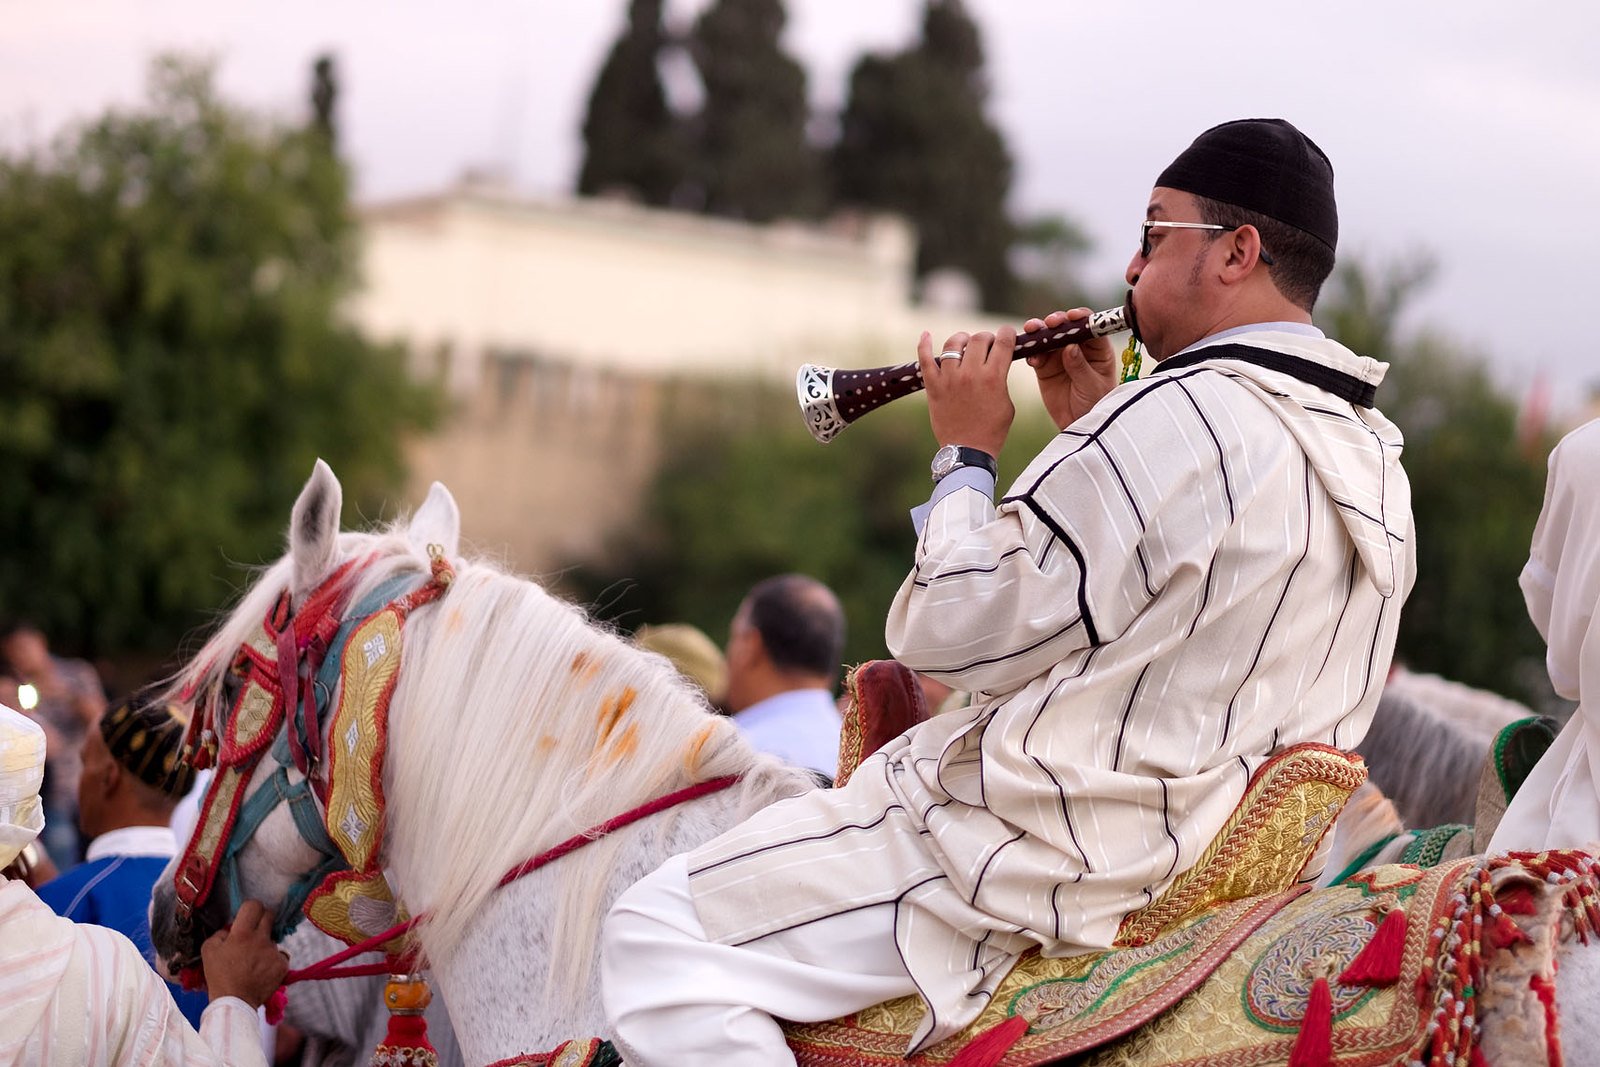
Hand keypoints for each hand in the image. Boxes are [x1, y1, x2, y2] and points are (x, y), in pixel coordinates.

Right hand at [199, 899, 288, 1008]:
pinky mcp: (283, 964)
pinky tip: (263, 969)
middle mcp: (261, 939)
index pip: (254, 905)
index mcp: (242, 934)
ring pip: (273, 938)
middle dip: (262, 919)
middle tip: (253, 931)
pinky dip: (273, 960)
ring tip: (254, 960)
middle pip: (269, 915)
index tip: (247, 915)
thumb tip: (231, 929)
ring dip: (265, 944)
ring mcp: (274, 952)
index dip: (251, 908)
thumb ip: (220, 933)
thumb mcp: (209, 950)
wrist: (234, 1002)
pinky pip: (280, 955)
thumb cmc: (219, 976)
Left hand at [916, 328, 1015, 458]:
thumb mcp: (1007, 402)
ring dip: (962, 339)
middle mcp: (971, 374)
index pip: (1003, 342)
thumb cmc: (992, 430)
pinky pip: (925, 359)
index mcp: (994, 377)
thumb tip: (998, 362)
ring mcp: (949, 379)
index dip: (1006, 333)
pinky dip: (924, 344)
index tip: (1005, 335)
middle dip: (986, 338)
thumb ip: (1002, 378)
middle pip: (979, 339)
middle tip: (987, 345)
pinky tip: (925, 334)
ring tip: (965, 343)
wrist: (967, 451)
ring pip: (953, 344)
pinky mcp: (933, 387)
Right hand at [1021, 308, 1118, 429]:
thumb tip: (1070, 347)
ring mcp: (1060, 356)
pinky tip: (1032, 358)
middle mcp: (1079, 348)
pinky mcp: (1045, 367)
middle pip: (1067, 327)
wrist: (1078, 425)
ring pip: (1048, 337)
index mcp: (1098, 350)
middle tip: (1049, 323)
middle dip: (1057, 321)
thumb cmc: (1095, 405)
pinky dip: (1031, 353)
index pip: (1091, 327)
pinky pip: (1036, 355)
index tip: (1071, 316)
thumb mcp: (1092, 387)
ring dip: (1039, 331)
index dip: (1081, 318)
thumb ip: (1080, 367)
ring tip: (1032, 331)